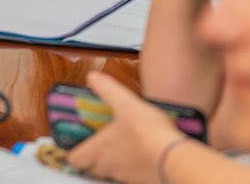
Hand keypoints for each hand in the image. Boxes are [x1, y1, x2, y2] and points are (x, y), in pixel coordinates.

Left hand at [66, 72, 183, 183]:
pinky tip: (144, 153)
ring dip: (115, 161)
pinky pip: (133, 175)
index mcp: (99, 150)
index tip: (78, 142)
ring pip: (112, 172)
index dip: (74, 151)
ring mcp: (127, 177)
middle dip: (94, 157)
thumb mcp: (124, 103)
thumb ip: (106, 89)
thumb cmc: (147, 133)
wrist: (174, 158)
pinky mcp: (143, 180)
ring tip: (123, 145)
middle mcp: (110, 167)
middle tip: (100, 142)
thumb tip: (92, 77)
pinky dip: (134, 166)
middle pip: (92, 168)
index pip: (75, 159)